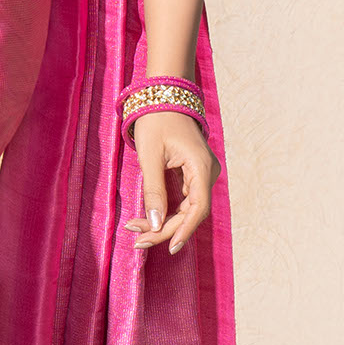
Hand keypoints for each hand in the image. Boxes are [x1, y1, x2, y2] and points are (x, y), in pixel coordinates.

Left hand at [126, 106, 213, 253]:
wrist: (163, 97)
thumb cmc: (156, 121)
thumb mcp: (150, 156)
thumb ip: (153, 191)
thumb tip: (155, 224)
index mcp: (201, 167)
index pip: (198, 208)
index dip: (184, 230)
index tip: (169, 247)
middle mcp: (207, 173)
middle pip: (190, 213)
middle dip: (164, 228)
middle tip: (138, 241)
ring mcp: (201, 174)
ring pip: (186, 209)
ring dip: (163, 222)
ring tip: (136, 232)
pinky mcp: (193, 175)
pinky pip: (183, 200)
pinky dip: (165, 211)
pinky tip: (146, 220)